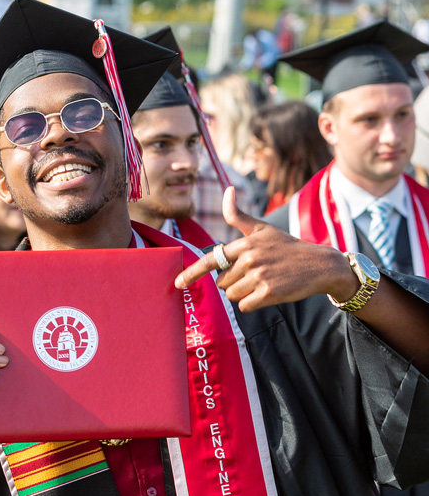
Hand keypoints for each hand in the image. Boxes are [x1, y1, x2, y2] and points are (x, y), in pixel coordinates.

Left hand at [175, 187, 357, 311]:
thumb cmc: (287, 247)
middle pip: (222, 282)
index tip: (178, 283)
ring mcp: (259, 276)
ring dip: (245, 293)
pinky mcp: (268, 293)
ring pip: (233, 295)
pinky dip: (254, 303)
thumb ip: (238, 215)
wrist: (318, 265)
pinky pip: (245, 306)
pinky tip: (269, 292)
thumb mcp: (262, 228)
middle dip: (235, 282)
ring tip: (264, 281)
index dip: (192, 273)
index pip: (212, 259)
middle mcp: (250, 258)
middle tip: (257, 274)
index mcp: (245, 243)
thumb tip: (227, 189)